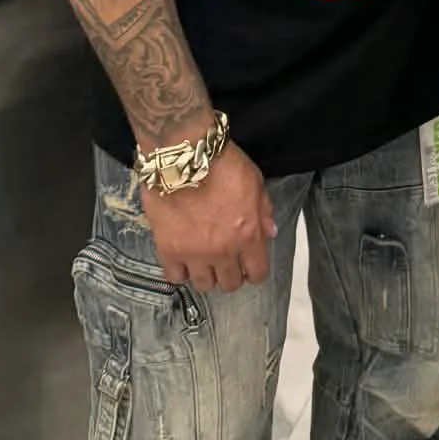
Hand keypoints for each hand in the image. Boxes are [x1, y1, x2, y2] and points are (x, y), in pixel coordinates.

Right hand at [143, 142, 276, 294]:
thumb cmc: (220, 163)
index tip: (249, 266)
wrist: (183, 155)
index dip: (254, 271)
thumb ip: (263, 211)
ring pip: (204, 284)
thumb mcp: (255, 181)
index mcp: (248, 234)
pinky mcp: (168, 249)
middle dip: (231, 273)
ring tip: (203, 261)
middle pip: (230, 282)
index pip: (257, 272)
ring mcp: (195, 253)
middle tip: (225, 262)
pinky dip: (179, 271)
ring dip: (206, 275)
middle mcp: (223, 250)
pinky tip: (182, 260)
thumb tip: (269, 232)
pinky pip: (175, 276)